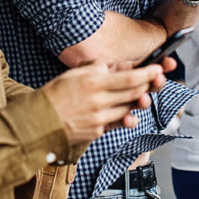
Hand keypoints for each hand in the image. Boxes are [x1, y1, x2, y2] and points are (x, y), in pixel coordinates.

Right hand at [40, 61, 164, 144]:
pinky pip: (116, 123)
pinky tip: (128, 113)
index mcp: (93, 82)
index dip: (147, 73)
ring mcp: (99, 118)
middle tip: (158, 79)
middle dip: (148, 86)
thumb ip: (95, 68)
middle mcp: (99, 101)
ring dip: (138, 101)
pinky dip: (124, 117)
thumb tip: (112, 67)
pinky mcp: (97, 131)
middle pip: (133, 93)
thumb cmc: (56, 93)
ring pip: (128, 109)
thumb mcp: (74, 73)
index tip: (158, 68)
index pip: (129, 78)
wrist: (40, 121)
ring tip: (142, 95)